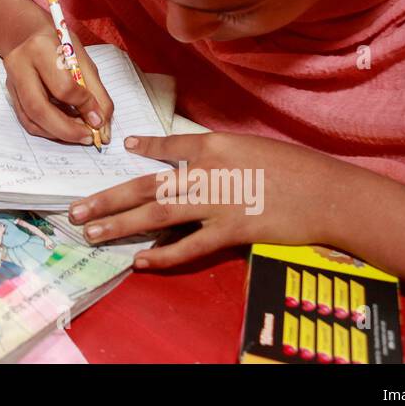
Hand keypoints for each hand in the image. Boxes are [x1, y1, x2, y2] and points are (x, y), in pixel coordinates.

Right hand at [1, 29, 112, 144]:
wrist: (25, 33)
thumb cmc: (58, 42)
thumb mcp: (82, 58)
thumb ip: (95, 91)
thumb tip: (101, 124)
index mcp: (40, 49)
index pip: (63, 86)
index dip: (84, 105)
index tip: (99, 118)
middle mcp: (19, 66)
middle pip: (39, 108)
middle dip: (67, 130)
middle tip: (88, 137)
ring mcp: (11, 82)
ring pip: (31, 120)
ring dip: (58, 133)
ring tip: (79, 133)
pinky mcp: (10, 94)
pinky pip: (27, 121)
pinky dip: (48, 130)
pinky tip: (64, 128)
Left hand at [69, 132, 350, 267]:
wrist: (329, 192)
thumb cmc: (297, 168)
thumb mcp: (253, 147)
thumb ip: (220, 155)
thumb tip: (194, 162)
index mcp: (213, 145)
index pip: (170, 146)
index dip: (145, 147)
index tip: (123, 148)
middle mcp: (207, 171)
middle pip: (146, 186)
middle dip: (107, 198)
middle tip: (75, 209)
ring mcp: (217, 202)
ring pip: (156, 214)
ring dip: (120, 224)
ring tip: (92, 233)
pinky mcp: (231, 231)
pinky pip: (189, 246)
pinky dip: (163, 254)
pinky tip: (141, 259)